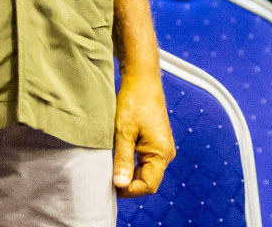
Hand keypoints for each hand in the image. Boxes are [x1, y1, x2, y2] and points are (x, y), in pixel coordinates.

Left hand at [114, 69, 174, 196]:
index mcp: (161, 152)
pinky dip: (131, 165)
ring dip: (128, 174)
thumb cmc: (134, 103)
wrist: (142, 80)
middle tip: (106, 178)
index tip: (109, 185)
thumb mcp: (123, 132)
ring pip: (145, 172)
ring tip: (110, 167)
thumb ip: (123, 160)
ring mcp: (162, 148)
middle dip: (127, 184)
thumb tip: (120, 185)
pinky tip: (117, 158)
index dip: (128, 190)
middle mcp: (166, 153)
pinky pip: (144, 162)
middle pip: (147, 181)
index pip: (148, 186)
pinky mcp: (156, 142)